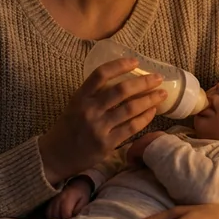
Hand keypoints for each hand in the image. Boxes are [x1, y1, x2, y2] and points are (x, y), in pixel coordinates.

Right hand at [39, 58, 168, 184]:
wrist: (56, 156)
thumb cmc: (69, 128)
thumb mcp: (76, 105)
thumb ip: (94, 94)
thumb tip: (123, 79)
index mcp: (80, 97)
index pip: (101, 74)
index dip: (120, 65)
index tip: (135, 61)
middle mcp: (89, 110)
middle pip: (121, 90)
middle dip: (144, 82)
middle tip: (158, 78)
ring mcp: (98, 128)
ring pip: (130, 109)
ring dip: (149, 99)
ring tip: (161, 94)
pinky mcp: (107, 144)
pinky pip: (131, 128)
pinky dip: (144, 118)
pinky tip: (152, 111)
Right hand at [46, 177, 93, 218]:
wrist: (77, 184)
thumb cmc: (82, 194)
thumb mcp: (84, 201)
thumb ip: (78, 210)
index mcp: (68, 198)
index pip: (65, 214)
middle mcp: (58, 198)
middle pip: (56, 216)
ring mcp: (53, 200)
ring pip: (50, 215)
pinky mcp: (50, 201)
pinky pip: (47, 212)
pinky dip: (51, 217)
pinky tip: (57, 218)